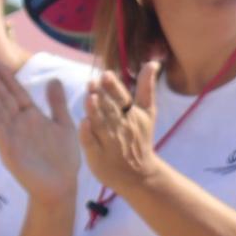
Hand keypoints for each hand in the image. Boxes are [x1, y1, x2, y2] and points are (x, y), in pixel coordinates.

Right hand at [0, 65, 80, 200]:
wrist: (61, 185)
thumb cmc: (63, 157)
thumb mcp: (63, 124)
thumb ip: (57, 103)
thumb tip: (53, 79)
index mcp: (32, 117)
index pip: (17, 94)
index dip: (8, 79)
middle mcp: (20, 125)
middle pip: (5, 100)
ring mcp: (13, 138)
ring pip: (0, 113)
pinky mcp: (10, 152)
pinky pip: (0, 133)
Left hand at [81, 65, 161, 193]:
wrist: (138, 173)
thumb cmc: (139, 138)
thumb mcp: (148, 112)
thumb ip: (146, 87)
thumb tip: (152, 62)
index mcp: (132, 115)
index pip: (123, 98)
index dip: (114, 87)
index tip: (106, 74)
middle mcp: (121, 127)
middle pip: (110, 109)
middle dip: (102, 96)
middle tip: (93, 82)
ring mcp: (109, 142)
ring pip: (101, 124)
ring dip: (95, 111)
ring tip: (89, 98)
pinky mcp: (98, 156)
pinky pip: (92, 144)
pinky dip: (88, 134)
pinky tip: (83, 124)